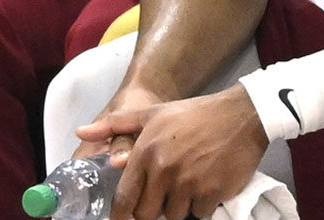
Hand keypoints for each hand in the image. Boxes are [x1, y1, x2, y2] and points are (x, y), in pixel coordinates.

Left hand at [77, 86, 269, 219]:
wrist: (242, 114)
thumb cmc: (195, 114)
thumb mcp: (154, 113)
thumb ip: (115, 124)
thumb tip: (80, 133)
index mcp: (146, 153)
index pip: (124, 199)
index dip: (122, 214)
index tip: (125, 217)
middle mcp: (164, 170)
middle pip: (146, 213)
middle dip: (153, 209)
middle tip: (165, 195)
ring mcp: (189, 183)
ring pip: (173, 216)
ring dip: (179, 207)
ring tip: (188, 187)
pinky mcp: (212, 192)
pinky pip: (199, 214)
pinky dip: (202, 206)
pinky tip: (206, 187)